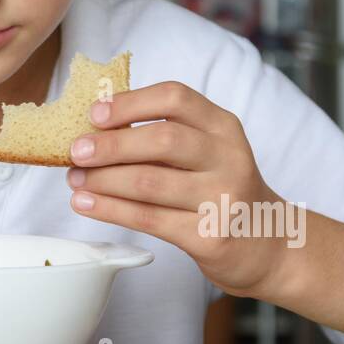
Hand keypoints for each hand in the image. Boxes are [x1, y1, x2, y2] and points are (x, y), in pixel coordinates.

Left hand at [65, 81, 292, 298]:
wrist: (268, 244)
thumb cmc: (221, 190)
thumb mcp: (208, 152)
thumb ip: (164, 136)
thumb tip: (95, 128)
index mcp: (223, 127)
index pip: (175, 98)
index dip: (131, 103)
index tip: (95, 113)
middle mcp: (228, 158)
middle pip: (162, 140)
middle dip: (111, 145)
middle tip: (76, 151)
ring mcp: (223, 198)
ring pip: (149, 182)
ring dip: (102, 180)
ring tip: (74, 179)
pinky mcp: (210, 236)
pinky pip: (149, 218)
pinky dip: (109, 209)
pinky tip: (86, 204)